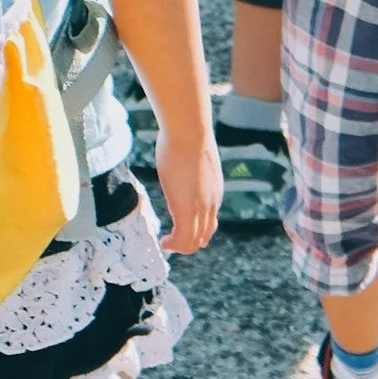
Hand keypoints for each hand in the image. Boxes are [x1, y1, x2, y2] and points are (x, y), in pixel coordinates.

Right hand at [152, 126, 223, 254]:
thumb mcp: (193, 159)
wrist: (190, 132)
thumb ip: (190, 169)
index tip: (179, 231)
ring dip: (180, 247)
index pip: (209, 222)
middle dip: (188, 243)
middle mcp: (211, 203)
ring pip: (194, 241)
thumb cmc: (187, 137)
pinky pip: (182, 237)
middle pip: (204, 235)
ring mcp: (200, 207)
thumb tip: (180, 158)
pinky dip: (173, 244)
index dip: (196, 231)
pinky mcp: (186, 208)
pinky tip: (164, 242)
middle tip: (171, 242)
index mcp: (214, 192)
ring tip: (166, 244)